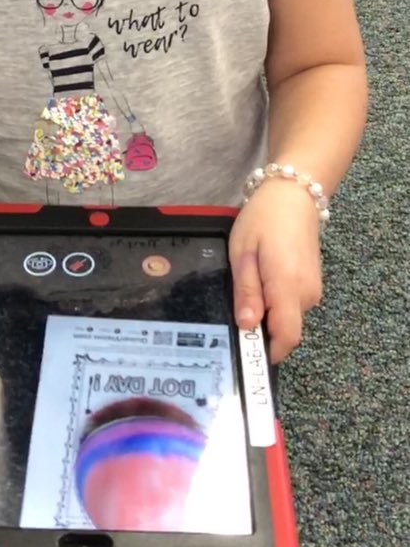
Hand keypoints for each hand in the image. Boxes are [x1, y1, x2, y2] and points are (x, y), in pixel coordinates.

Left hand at [228, 178, 322, 363]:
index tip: (245, 352)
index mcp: (288, 287)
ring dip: (267, 311)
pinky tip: (260, 278)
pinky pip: (292, 303)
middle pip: (285, 329)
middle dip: (261, 329)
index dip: (267, 352)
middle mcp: (307, 294)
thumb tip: (247, 326)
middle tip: (234, 309)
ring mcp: (313, 288)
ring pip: (287, 316)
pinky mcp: (312, 282)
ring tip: (246, 285)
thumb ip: (246, 291)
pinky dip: (275, 300)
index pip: (286, 337)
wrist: (294, 194)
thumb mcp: (243, 252)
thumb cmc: (264, 218)